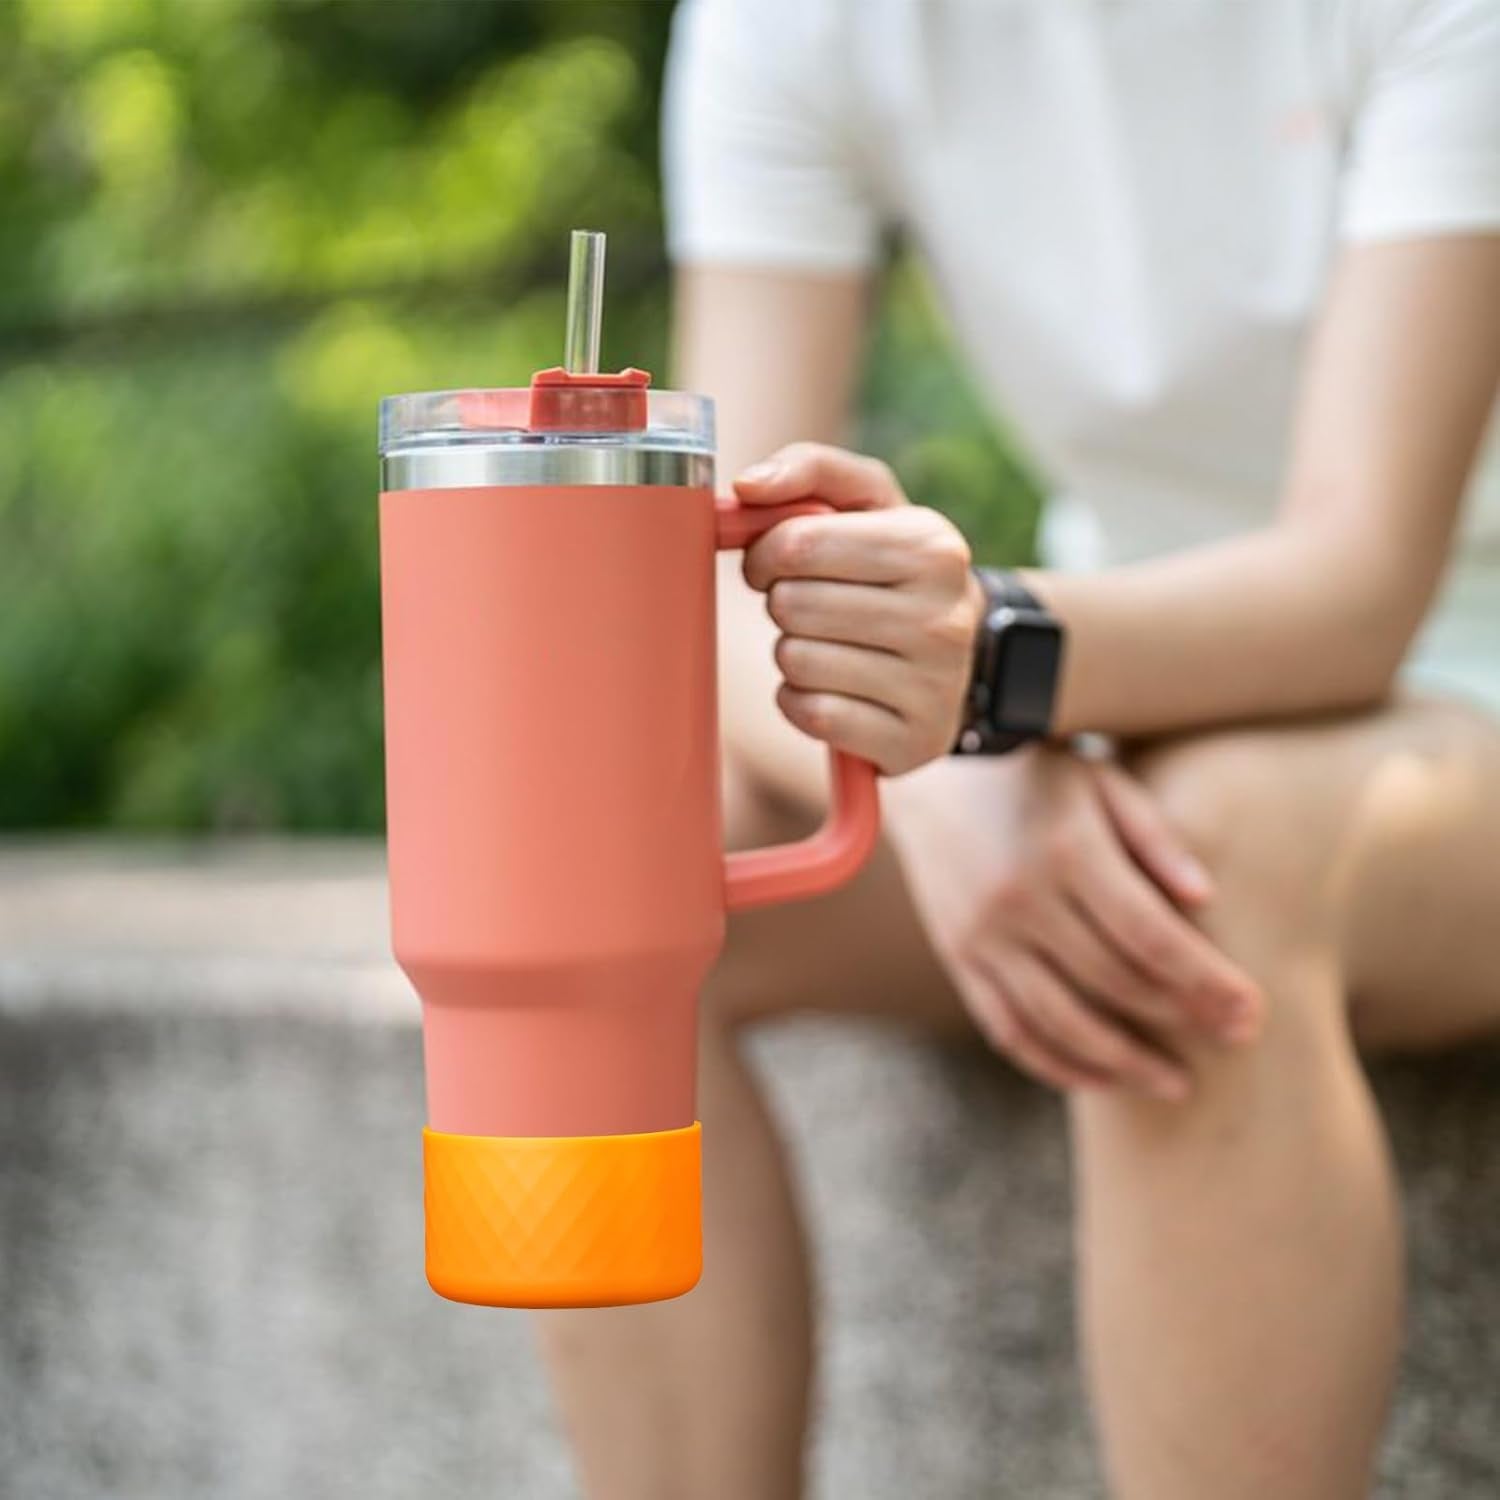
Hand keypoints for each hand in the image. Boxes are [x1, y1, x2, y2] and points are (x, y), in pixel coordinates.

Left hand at [735, 443, 983, 774]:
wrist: (960, 654)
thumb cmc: (891, 567)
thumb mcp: (868, 503)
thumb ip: (810, 470)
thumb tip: (748, 486)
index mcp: (932, 546)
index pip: (800, 542)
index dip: (766, 551)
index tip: (776, 560)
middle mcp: (944, 617)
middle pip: (792, 604)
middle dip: (781, 602)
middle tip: (808, 604)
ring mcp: (934, 686)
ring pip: (796, 661)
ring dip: (792, 652)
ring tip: (830, 645)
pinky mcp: (912, 741)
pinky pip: (810, 714)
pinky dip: (801, 700)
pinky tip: (834, 688)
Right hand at [885, 746, 1264, 1100]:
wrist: (928, 775)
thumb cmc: (1034, 772)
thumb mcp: (1100, 780)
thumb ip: (1153, 835)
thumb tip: (1207, 899)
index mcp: (1067, 850)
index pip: (1150, 935)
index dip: (1206, 980)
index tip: (1251, 1011)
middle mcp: (1020, 899)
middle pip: (1114, 981)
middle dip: (1182, 1019)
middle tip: (1235, 1040)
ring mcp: (982, 935)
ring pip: (1060, 1021)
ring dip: (1124, 1063)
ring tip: (1175, 1084)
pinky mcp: (958, 958)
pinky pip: (1008, 1029)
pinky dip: (1057, 1064)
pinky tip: (1103, 1079)